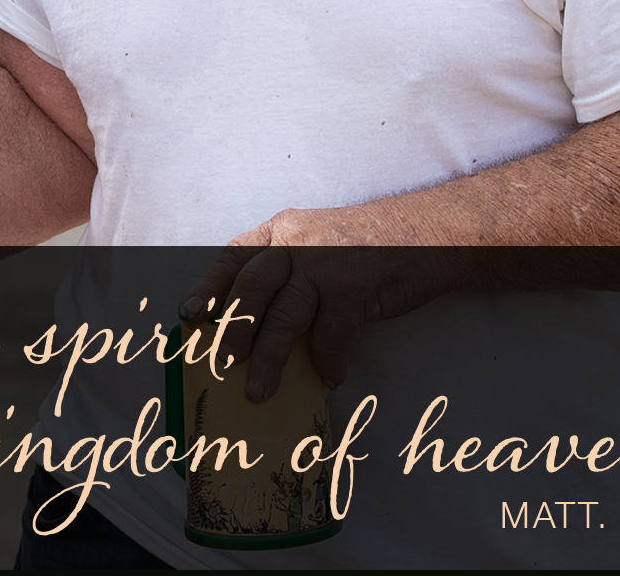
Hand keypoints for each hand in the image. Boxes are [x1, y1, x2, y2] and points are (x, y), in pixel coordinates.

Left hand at [184, 237, 449, 397]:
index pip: (234, 257)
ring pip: (283, 316)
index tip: (188, 314)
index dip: (209, 287)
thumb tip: (255, 323)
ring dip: (269, 359)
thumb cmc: (370, 247)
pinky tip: (330, 377)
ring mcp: (325, 263)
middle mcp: (298, 241)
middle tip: (221, 362)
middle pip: (251, 288)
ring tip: (260, 390)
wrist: (430, 234)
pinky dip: (326, 361)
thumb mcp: (319, 243)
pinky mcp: (353, 288)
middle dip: (232, 329)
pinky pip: (330, 334)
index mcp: (283, 229)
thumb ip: (288, 271)